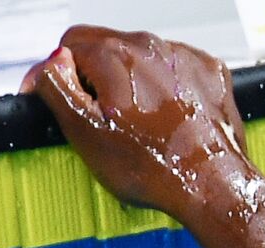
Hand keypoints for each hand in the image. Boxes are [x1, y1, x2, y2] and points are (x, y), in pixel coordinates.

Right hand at [21, 25, 259, 222]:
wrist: (212, 187)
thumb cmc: (154, 169)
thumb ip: (56, 86)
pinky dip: (169, 88)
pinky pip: (177, 70)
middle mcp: (150, 47)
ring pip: (143, 58)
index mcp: (114, 55)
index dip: (63, 74)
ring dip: (135, 82)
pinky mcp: (210, 72)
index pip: (69, 45)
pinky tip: (169, 118)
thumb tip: (52, 63)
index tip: (68, 99)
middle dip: (99, 78)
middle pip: (107, 47)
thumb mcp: (83, 132)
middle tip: (107, 119)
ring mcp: (184, 58)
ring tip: (143, 124)